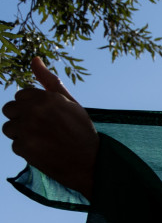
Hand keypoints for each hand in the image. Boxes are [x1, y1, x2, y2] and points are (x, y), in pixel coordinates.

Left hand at [1, 57, 98, 197]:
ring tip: (43, 141)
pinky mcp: (24, 147)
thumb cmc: (82, 132)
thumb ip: (49, 81)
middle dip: (22, 118)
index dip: (32, 107)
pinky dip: (27, 150)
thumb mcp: (70, 103)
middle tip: (43, 130)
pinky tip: (43, 152)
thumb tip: (34, 59)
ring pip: (9, 128)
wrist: (91, 164)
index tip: (47, 117)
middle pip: (9, 109)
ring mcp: (27, 129)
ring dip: (22, 134)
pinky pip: (15, 145)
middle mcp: (34, 111)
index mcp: (46, 98)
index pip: (20, 95)